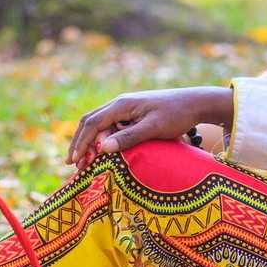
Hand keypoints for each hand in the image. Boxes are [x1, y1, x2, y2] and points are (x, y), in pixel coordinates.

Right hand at [65, 86, 233, 166]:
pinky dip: (101, 138)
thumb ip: (129, 137)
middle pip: (90, 122)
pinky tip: (100, 151)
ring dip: (89, 141)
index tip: (76, 161)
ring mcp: (125, 107)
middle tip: (72, 164)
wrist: (194, 103)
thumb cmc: (176, 115)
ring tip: (84, 162)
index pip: (92, 124)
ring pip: (98, 123)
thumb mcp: (153, 128)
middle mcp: (119, 104)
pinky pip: (109, 125)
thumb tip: (103, 148)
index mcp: (121, 105)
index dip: (82, 143)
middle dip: (79, 142)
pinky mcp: (131, 113)